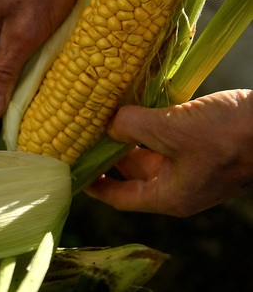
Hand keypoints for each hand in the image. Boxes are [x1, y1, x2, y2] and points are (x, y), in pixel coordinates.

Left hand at [85, 89, 252, 216]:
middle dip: (107, 152)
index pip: (120, 198)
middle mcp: (177, 184)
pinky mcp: (198, 144)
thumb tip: (109, 123)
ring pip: (147, 151)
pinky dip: (146, 124)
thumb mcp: (174, 130)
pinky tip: (130, 106)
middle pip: (130, 172)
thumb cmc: (231, 135)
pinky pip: (163, 137)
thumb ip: (133, 127)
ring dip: (126, 134)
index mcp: (170, 195)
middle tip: (80, 132)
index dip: (95, 186)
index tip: (72, 170)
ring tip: (100, 115)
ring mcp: (189, 164)